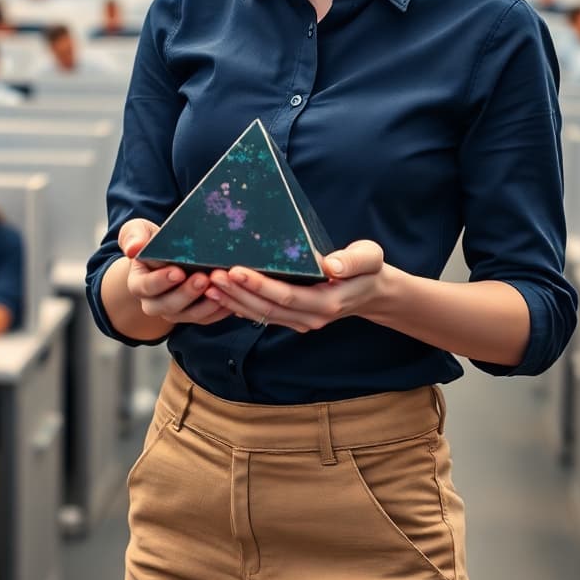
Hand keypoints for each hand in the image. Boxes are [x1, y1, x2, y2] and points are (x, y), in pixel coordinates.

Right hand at [119, 218, 231, 326]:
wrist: (168, 256)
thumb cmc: (153, 241)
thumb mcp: (139, 232)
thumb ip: (133, 236)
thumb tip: (134, 248)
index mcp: (139, 284)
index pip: (146, 286)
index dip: (161, 281)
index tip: (177, 272)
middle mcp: (155, 303)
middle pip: (169, 305)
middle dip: (187, 293)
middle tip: (203, 279)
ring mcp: (176, 312)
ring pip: (191, 315)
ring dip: (207, 303)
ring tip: (221, 286)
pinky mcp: (196, 314)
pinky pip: (208, 317)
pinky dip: (221, 309)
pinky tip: (233, 295)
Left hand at [205, 240, 392, 332]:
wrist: (371, 292)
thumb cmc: (367, 269)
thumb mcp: (369, 258)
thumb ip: (353, 261)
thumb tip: (331, 265)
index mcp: (327, 302)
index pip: (287, 296)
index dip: (260, 285)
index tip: (236, 270)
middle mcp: (311, 317)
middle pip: (267, 308)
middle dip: (237, 293)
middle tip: (212, 275)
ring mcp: (300, 322)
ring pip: (261, 314)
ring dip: (233, 301)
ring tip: (208, 284)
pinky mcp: (292, 319)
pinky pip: (262, 315)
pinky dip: (240, 306)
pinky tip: (220, 296)